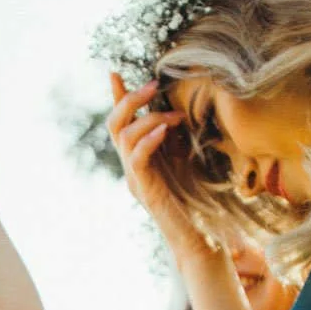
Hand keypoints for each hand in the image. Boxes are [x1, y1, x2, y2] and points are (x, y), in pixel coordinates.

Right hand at [106, 74, 203, 260]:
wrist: (196, 236)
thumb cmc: (195, 200)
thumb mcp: (186, 160)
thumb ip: (177, 138)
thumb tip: (180, 111)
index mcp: (139, 157)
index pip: (123, 122)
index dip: (117, 97)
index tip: (114, 73)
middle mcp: (131, 166)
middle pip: (114, 124)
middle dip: (130, 100)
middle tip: (154, 86)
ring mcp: (135, 178)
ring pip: (124, 137)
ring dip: (149, 119)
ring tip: (173, 116)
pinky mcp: (144, 189)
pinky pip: (136, 158)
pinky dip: (148, 140)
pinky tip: (164, 130)